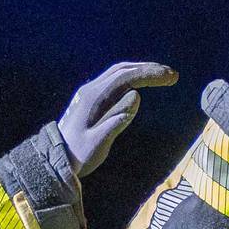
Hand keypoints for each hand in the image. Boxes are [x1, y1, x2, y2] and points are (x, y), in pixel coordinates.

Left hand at [56, 61, 179, 175]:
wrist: (56, 160)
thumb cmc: (78, 156)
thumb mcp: (99, 143)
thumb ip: (117, 120)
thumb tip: (136, 96)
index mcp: (94, 98)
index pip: (125, 77)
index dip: (149, 74)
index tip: (170, 77)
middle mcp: (91, 90)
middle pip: (122, 70)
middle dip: (148, 69)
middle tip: (172, 75)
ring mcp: (90, 92)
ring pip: (118, 73)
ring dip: (140, 70)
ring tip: (162, 75)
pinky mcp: (91, 99)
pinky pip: (114, 80)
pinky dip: (132, 76)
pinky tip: (142, 82)